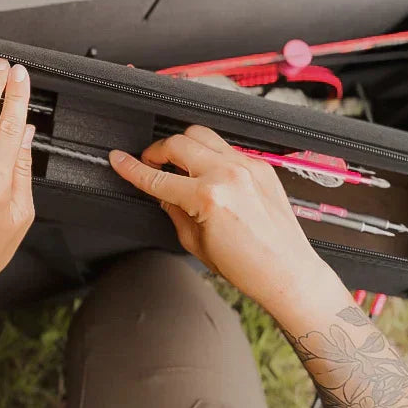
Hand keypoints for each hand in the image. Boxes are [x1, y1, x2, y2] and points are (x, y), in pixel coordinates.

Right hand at [109, 125, 344, 321]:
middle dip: (156, 151)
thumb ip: (174, 210)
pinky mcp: (261, 166)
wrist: (288, 272)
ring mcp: (247, 166)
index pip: (158, 177)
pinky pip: (226, 147)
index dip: (132, 168)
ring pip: (202, 134)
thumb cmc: (247, 267)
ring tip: (178, 164)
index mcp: (207, 197)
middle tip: (150, 164)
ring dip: (183, 145)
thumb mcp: (195, 243)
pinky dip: (210, 154)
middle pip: (177, 142)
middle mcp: (228, 175)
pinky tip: (207, 172)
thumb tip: (162, 192)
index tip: (119, 159)